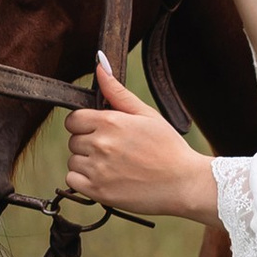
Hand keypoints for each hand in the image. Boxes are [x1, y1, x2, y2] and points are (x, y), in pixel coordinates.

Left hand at [63, 55, 218, 221]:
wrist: (184, 183)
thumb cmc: (168, 147)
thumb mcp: (146, 114)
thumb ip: (117, 91)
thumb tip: (100, 65)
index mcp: (110, 122)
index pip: (73, 120)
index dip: (86, 125)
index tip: (102, 132)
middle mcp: (100, 144)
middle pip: (73, 141)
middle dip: (89, 144)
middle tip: (115, 151)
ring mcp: (98, 169)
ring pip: (73, 161)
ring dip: (87, 163)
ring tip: (114, 166)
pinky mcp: (98, 191)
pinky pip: (73, 181)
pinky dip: (85, 181)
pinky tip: (107, 179)